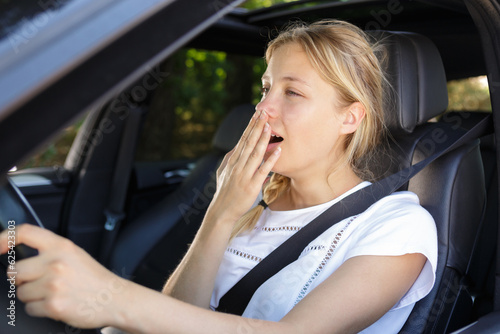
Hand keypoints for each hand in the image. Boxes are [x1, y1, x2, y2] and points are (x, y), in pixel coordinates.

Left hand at [0, 224, 128, 328]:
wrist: (114, 298)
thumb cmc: (94, 278)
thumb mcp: (75, 254)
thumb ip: (51, 251)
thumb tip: (20, 254)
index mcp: (62, 246)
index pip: (25, 233)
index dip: (5, 238)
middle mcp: (56, 263)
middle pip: (14, 270)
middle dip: (22, 279)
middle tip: (40, 280)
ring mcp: (53, 284)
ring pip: (21, 292)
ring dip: (32, 295)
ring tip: (53, 292)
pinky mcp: (53, 305)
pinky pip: (29, 308)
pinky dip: (40, 309)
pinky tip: (56, 303)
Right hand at [210, 110, 280, 222]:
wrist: (221, 211)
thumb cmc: (224, 192)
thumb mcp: (223, 172)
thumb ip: (231, 159)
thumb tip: (238, 147)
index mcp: (232, 160)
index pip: (243, 139)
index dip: (250, 126)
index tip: (257, 113)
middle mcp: (238, 165)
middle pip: (249, 142)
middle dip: (257, 126)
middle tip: (264, 112)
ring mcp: (244, 175)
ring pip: (255, 153)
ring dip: (263, 139)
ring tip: (269, 126)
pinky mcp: (251, 186)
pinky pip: (263, 171)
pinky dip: (270, 160)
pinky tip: (278, 151)